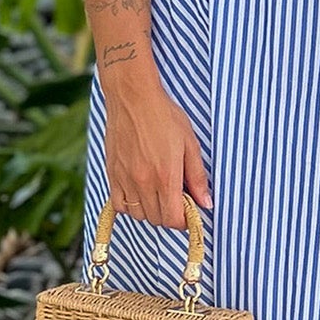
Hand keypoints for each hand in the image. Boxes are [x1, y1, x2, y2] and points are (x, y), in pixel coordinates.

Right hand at [103, 78, 212, 229]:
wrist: (133, 98)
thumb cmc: (164, 117)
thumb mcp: (189, 144)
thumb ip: (197, 177)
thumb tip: (206, 203)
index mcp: (166, 176)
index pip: (173, 219)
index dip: (183, 221)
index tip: (188, 212)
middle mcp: (144, 182)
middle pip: (157, 219)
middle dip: (169, 215)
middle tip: (176, 199)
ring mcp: (125, 179)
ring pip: (138, 215)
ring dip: (150, 211)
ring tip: (158, 194)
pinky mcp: (112, 173)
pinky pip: (119, 204)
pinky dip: (130, 205)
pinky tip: (139, 192)